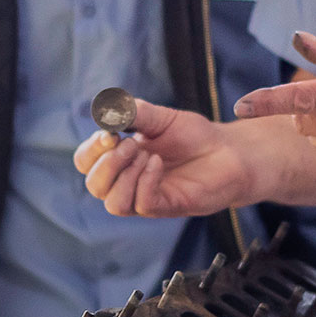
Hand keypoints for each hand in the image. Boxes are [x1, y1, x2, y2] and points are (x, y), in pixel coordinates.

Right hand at [73, 97, 258, 217]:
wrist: (229, 150)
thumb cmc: (193, 137)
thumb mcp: (159, 117)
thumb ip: (133, 112)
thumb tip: (105, 110)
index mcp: (120, 159)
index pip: (86, 162)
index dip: (91, 149)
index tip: (110, 132)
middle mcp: (129, 181)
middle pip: (94, 186)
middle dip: (106, 162)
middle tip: (131, 143)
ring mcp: (147, 196)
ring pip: (113, 204)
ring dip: (123, 176)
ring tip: (145, 155)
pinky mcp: (168, 206)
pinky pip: (142, 204)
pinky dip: (145, 181)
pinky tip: (159, 163)